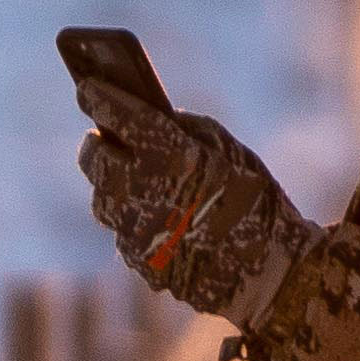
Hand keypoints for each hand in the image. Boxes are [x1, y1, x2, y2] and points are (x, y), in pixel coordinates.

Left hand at [83, 96, 298, 315]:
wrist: (271, 273)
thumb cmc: (258, 202)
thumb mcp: (230, 151)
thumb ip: (187, 130)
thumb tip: (154, 119)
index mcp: (171, 155)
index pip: (119, 116)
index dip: (99, 98)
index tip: (88, 88)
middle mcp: (143, 191)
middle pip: (94, 158)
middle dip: (98, 144)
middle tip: (104, 137)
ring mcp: (135, 230)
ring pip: (103, 199)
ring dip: (114, 185)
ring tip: (135, 179)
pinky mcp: (137, 260)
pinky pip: (124, 232)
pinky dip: (135, 220)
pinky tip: (157, 217)